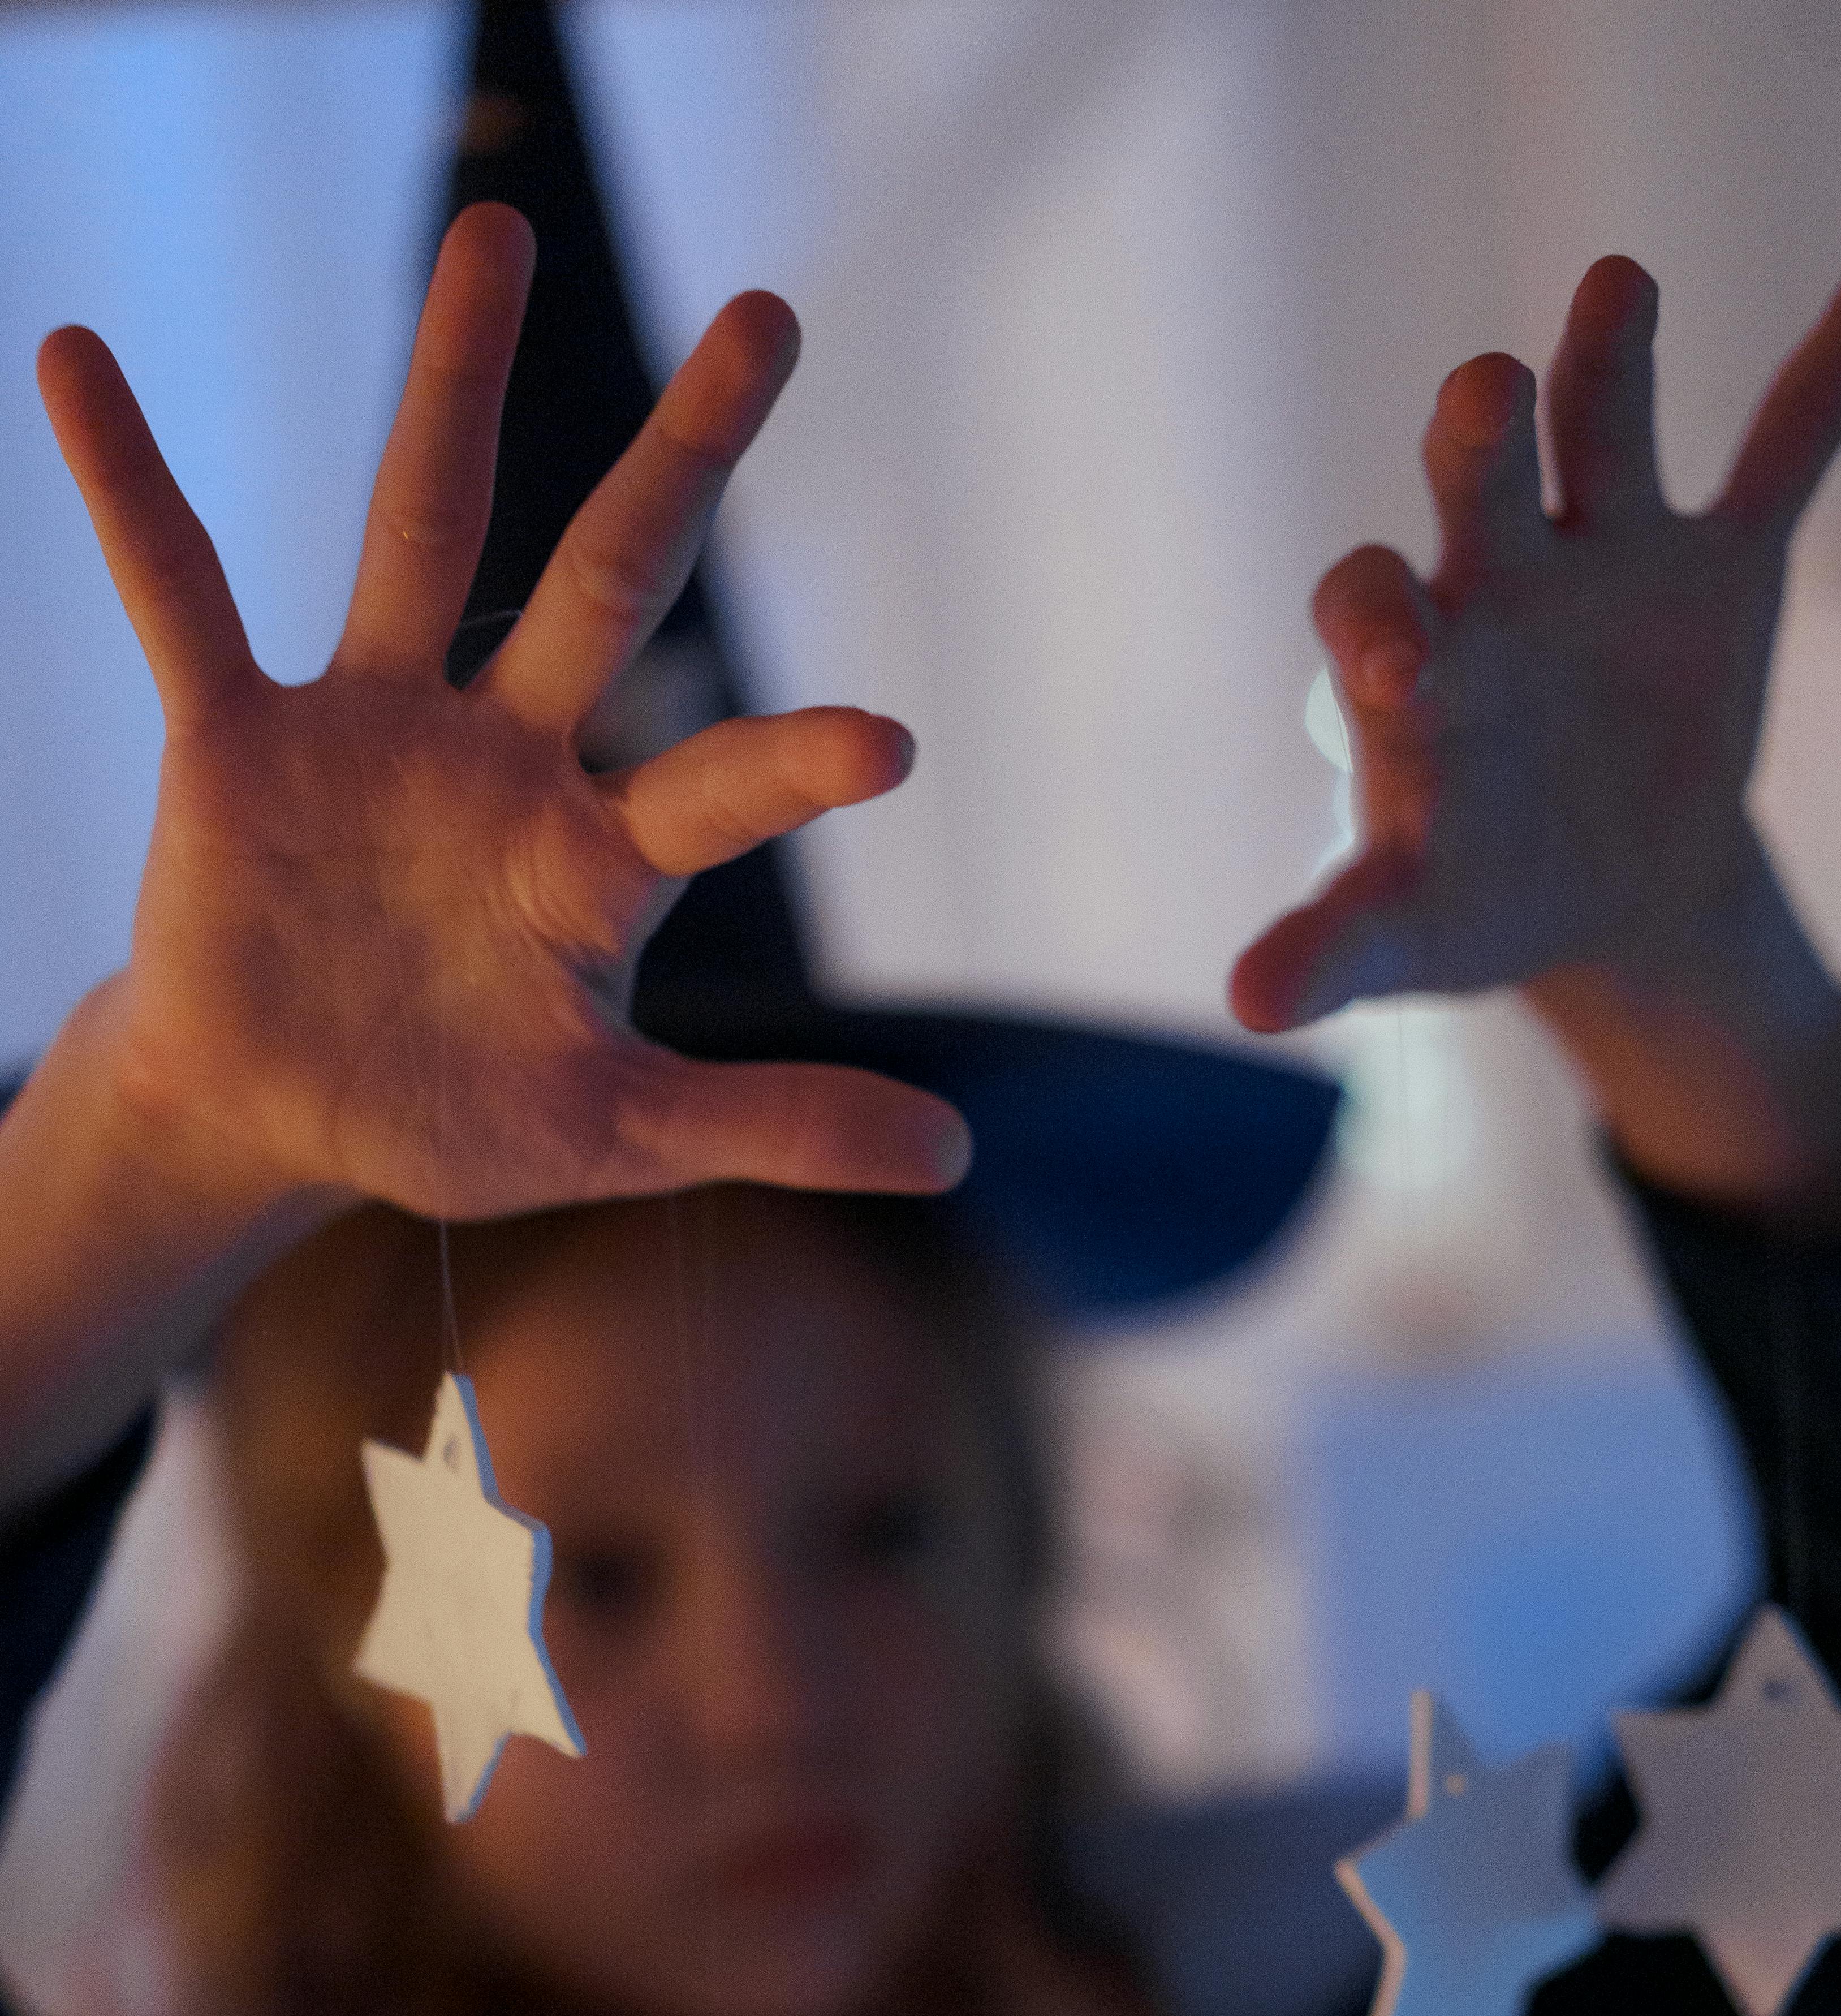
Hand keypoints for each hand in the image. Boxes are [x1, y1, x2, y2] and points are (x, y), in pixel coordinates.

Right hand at [36, 202, 966, 1223]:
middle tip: (770, 316)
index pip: (716, 793)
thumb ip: (772, 1124)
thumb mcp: (618, 1135)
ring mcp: (376, 727)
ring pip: (423, 524)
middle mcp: (508, 757)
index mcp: (599, 859)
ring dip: (456, 380)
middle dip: (687, 456)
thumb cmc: (458, 1113)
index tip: (887, 748)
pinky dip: (128, 488)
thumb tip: (952, 1157)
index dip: (790, 766)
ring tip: (502, 231)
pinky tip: (81, 364)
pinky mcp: (237, 737)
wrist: (284, 1117)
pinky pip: (178, 592)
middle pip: (611, 578)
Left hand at [1229, 196, 1840, 1033]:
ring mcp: (1610, 554)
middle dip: (1479, 437)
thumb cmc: (1472, 899)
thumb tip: (1249, 1003)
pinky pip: (1795, 435)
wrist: (1593, 892)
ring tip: (1617, 285)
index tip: (1407, 674)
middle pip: (1476, 477)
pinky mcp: (1723, 562)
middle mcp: (1498, 577)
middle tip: (1486, 399)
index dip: (1380, 625)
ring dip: (1608, 356)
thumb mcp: (1405, 936)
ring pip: (1601, 423)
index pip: (1368, 606)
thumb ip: (1332, 946)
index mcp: (1412, 661)